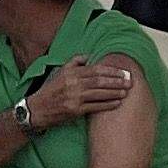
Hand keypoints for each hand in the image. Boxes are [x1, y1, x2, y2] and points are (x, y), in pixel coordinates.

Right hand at [23, 58, 137, 132]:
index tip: (123, 72)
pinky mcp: (75, 110)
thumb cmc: (51, 90)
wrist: (38, 108)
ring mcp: (74, 97)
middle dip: (116, 81)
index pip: (95, 69)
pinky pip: (95, 106)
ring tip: (126, 92)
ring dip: (114, 92)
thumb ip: (74, 62)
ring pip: (99, 93)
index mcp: (71, 73)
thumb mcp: (60, 71)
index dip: (111, 70)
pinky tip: (117, 103)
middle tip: (130, 81)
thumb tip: (89, 57)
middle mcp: (73, 83)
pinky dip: (107, 104)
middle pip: (100, 80)